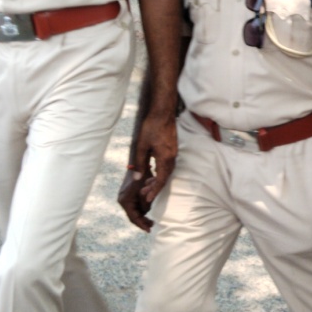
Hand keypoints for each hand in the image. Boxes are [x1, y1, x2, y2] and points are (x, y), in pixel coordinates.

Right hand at [117, 168, 154, 231]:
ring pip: (135, 212)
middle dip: (142, 222)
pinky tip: (149, 213)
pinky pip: (135, 207)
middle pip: (133, 216)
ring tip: (152, 221)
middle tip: (152, 226)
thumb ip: (146, 201)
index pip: (133, 217)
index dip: (141, 224)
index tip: (149, 230)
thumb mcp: (146, 190)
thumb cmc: (143, 176)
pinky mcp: (128, 196)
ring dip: (143, 216)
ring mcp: (125, 198)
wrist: (138, 165)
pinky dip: (141, 211)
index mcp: (125, 200)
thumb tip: (145, 212)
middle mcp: (123, 200)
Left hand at [123, 113, 178, 228]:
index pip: (161, 180)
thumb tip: (138, 178)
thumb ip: (140, 163)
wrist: (162, 112)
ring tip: (147, 186)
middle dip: (155, 188)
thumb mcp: (141, 146)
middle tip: (145, 195)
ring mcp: (173, 153)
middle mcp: (172, 157)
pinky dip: (161, 172)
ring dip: (158, 180)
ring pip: (167, 172)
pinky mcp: (172, 149)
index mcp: (165, 158)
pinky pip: (168, 165)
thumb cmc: (151, 127)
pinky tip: (154, 172)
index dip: (154, 191)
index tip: (148, 199)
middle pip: (165, 178)